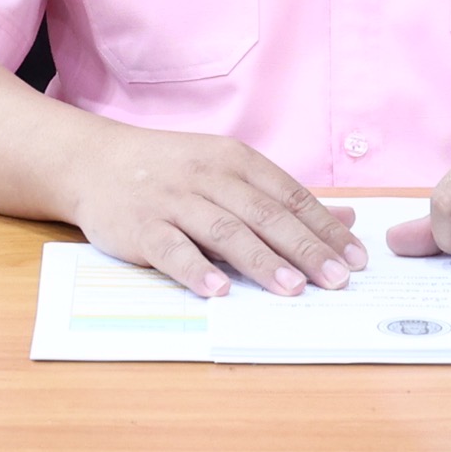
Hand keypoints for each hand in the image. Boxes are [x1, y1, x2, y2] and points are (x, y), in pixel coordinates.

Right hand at [68, 122, 367, 297]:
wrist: (95, 161)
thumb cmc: (170, 170)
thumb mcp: (227, 170)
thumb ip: (281, 197)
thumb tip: (344, 220)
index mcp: (235, 160)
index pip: (289, 196)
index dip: (324, 228)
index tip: (355, 259)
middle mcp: (208, 177)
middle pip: (264, 215)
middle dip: (305, 249)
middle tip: (337, 280)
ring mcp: (173, 200)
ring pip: (225, 231)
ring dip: (261, 262)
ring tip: (292, 289)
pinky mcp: (140, 226)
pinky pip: (171, 249)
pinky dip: (195, 270)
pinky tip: (218, 290)